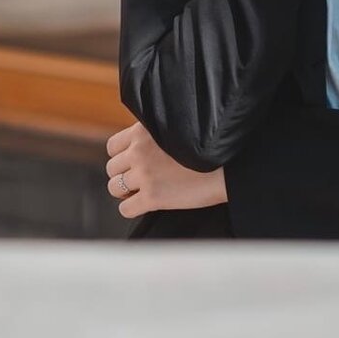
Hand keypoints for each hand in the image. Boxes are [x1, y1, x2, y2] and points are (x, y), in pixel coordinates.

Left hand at [105, 122, 226, 218]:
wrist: (226, 166)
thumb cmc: (206, 148)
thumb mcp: (174, 128)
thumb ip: (153, 135)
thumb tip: (138, 146)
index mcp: (143, 131)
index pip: (113, 146)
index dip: (122, 156)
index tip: (133, 162)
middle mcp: (139, 151)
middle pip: (111, 168)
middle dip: (123, 175)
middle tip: (138, 180)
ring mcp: (145, 175)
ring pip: (114, 187)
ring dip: (125, 191)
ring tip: (140, 191)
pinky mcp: (153, 198)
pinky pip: (125, 208)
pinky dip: (131, 208)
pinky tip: (144, 205)